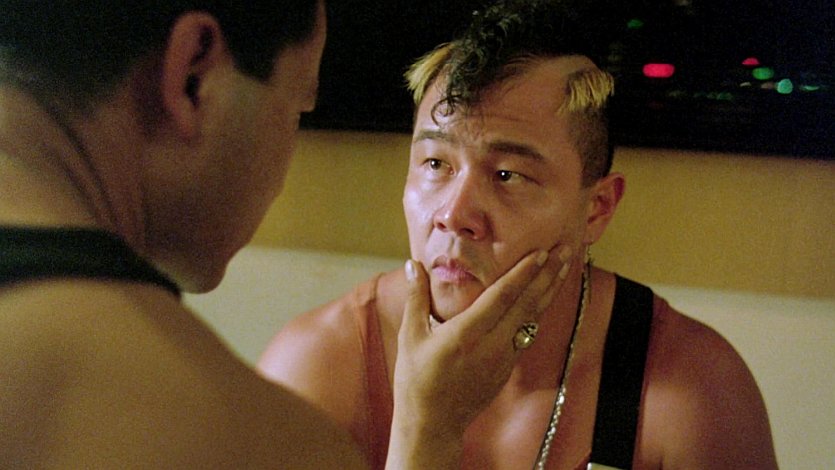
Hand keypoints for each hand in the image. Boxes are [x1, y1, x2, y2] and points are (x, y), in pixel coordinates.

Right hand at [386, 245, 572, 468]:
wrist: (433, 424)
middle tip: (566, 250)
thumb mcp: (410, 336)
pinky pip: (528, 334)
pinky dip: (539, 313)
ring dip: (549, 292)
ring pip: (533, 319)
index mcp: (467, 334)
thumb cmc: (416, 380)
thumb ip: (415, 297)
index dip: (524, 273)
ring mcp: (503, 358)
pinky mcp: (507, 368)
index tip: (542, 253)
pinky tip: (545, 299)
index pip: (503, 296)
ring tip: (564, 269)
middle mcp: (491, 345)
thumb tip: (412, 264)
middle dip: (548, 275)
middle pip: (527, 304)